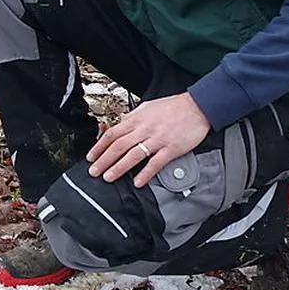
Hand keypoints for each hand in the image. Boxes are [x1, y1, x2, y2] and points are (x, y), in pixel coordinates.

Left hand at [86, 93, 211, 187]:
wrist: (197, 106)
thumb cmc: (173, 107)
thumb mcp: (148, 107)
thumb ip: (133, 117)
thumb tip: (120, 124)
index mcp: (137, 119)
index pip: (112, 134)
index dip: (99, 146)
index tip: (91, 157)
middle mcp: (145, 129)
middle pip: (119, 146)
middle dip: (104, 160)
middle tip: (94, 172)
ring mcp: (158, 139)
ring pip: (133, 155)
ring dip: (119, 167)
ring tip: (109, 177)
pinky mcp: (171, 148)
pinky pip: (156, 163)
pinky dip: (145, 173)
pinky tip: (137, 182)